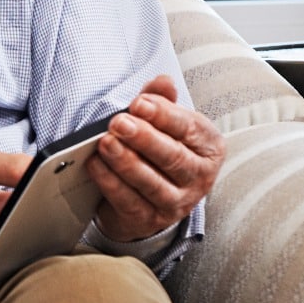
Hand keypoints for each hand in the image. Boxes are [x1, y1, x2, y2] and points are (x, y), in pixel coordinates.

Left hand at [88, 75, 224, 242]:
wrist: (147, 197)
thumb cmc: (158, 150)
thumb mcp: (163, 123)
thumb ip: (160, 100)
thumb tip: (163, 81)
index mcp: (208, 148)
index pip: (189, 129)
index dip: (163, 115)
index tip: (138, 103)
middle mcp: (198, 178)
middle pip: (173, 157)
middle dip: (144, 139)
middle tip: (118, 122)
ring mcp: (176, 204)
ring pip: (152, 183)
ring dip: (126, 162)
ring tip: (105, 143)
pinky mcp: (150, 220)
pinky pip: (129, 202)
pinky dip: (110, 182)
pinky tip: (95, 164)